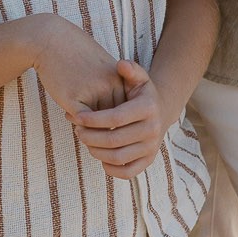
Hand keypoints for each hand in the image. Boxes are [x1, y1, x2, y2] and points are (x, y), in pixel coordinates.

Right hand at [32, 16, 129, 119]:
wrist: (50, 39)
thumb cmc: (75, 52)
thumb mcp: (102, 65)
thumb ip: (112, 86)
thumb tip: (116, 115)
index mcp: (119, 79)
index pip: (125, 111)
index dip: (112, 116)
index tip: (99, 110)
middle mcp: (109, 86)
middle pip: (111, 119)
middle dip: (100, 122)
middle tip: (84, 112)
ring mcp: (92, 92)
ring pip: (95, 123)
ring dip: (87, 124)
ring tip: (75, 113)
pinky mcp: (73, 98)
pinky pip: (81, 121)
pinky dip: (76, 122)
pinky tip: (68, 113)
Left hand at [73, 59, 170, 177]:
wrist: (161, 111)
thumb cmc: (141, 93)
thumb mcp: (138, 77)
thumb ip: (130, 69)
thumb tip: (121, 64)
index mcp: (148, 108)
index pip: (116, 118)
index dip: (93, 119)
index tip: (76, 117)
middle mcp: (153, 129)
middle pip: (114, 140)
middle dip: (90, 137)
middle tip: (77, 131)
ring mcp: (151, 147)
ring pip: (118, 157)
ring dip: (95, 151)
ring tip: (85, 140)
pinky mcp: (148, 160)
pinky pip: (127, 172)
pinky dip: (110, 168)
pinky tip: (99, 155)